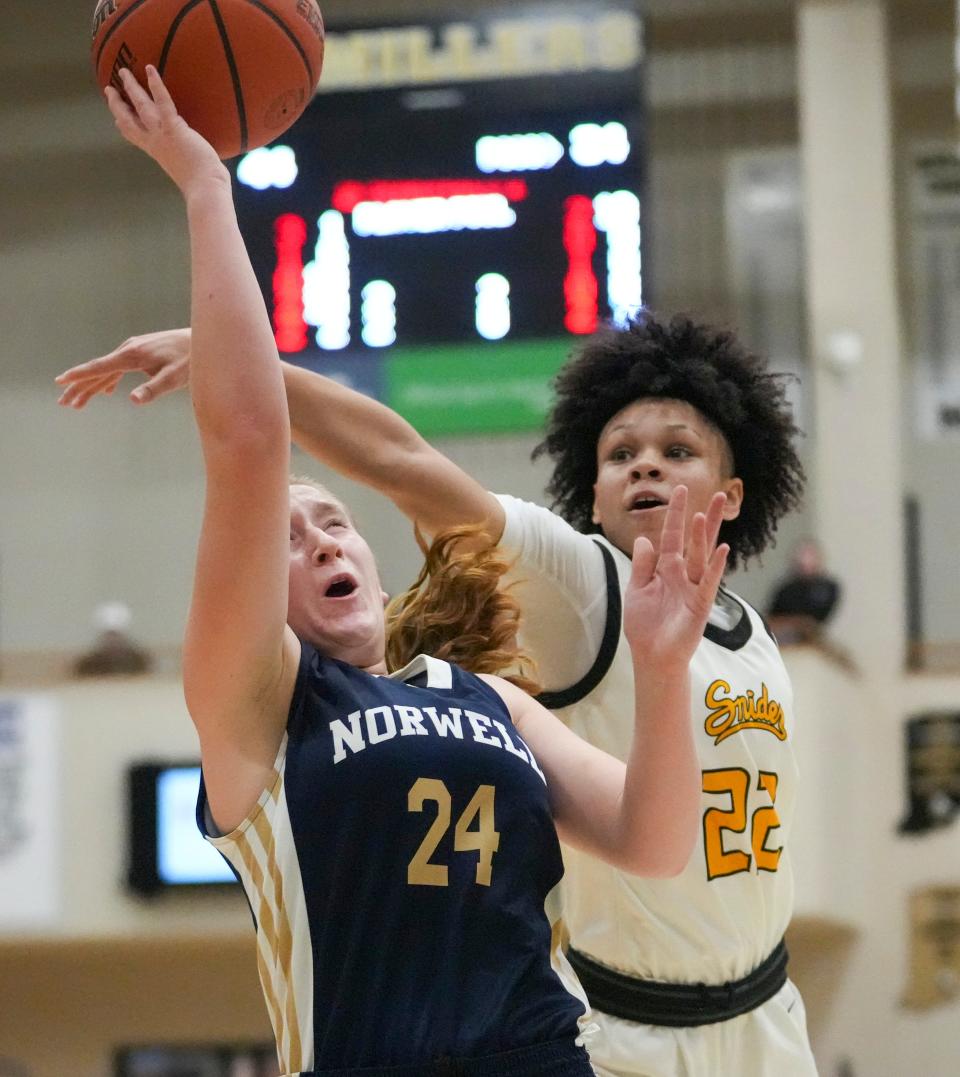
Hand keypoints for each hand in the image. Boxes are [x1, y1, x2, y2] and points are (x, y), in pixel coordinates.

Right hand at [55, 329, 190, 407]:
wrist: (202, 338)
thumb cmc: (190, 360)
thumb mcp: (174, 378)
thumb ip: (154, 389)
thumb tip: (133, 400)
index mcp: (132, 356)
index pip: (100, 367)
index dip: (79, 375)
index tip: (61, 381)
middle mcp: (128, 350)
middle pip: (98, 371)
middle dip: (80, 387)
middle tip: (64, 403)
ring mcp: (134, 349)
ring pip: (107, 370)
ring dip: (92, 386)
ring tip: (77, 402)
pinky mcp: (141, 351)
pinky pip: (118, 367)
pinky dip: (109, 379)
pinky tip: (108, 391)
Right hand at [105, 66, 228, 194]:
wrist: (205, 189)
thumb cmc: (204, 185)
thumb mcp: (190, 171)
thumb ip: (188, 161)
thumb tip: (203, 163)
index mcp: (156, 152)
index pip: (134, 137)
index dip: (123, 125)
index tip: (115, 117)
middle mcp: (154, 142)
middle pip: (128, 120)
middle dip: (117, 104)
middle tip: (108, 88)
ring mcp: (162, 135)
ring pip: (141, 107)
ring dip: (131, 88)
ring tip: (123, 71)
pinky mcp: (175, 129)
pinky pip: (163, 103)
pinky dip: (156, 86)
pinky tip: (151, 69)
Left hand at [622, 486, 728, 672]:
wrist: (651, 656)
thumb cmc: (645, 625)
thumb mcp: (637, 589)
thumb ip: (643, 565)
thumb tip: (645, 539)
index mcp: (667, 569)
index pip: (674, 536)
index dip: (677, 514)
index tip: (681, 490)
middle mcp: (684, 575)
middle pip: (697, 541)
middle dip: (707, 518)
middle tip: (719, 494)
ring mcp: (694, 589)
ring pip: (702, 557)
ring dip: (705, 537)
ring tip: (707, 513)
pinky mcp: (700, 606)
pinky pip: (708, 584)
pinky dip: (716, 568)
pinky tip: (723, 551)